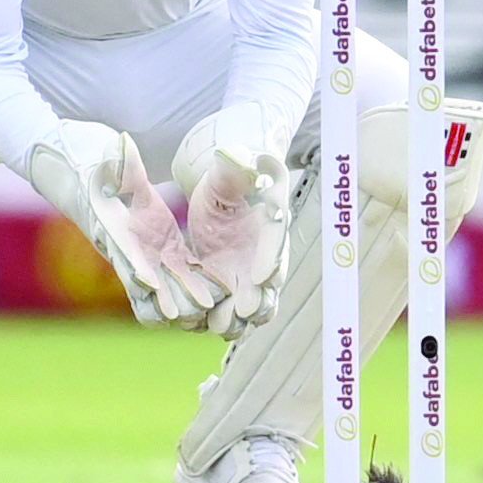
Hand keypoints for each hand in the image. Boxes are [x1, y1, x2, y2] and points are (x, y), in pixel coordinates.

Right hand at [28, 122, 220, 327]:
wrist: (85, 171)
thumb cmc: (95, 165)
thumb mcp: (108, 161)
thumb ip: (120, 162)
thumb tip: (123, 144)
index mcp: (114, 228)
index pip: (122, 254)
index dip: (136, 270)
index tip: (150, 284)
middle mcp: (130, 248)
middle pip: (146, 286)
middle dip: (167, 299)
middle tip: (191, 312)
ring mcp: (149, 253)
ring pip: (166, 290)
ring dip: (183, 302)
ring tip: (209, 312)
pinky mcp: (167, 251)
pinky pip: (182, 275)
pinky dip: (196, 287)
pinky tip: (220, 296)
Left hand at [175, 105, 290, 338]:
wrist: (225, 192)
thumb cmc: (229, 176)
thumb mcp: (228, 169)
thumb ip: (234, 167)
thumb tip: (236, 155)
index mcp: (273, 220)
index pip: (277, 241)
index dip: (271, 260)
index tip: (262, 278)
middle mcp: (268, 253)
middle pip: (270, 285)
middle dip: (257, 301)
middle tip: (241, 312)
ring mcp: (252, 274)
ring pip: (255, 306)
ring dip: (240, 318)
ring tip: (219, 325)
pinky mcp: (233, 286)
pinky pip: (233, 311)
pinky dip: (223, 320)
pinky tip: (205, 327)